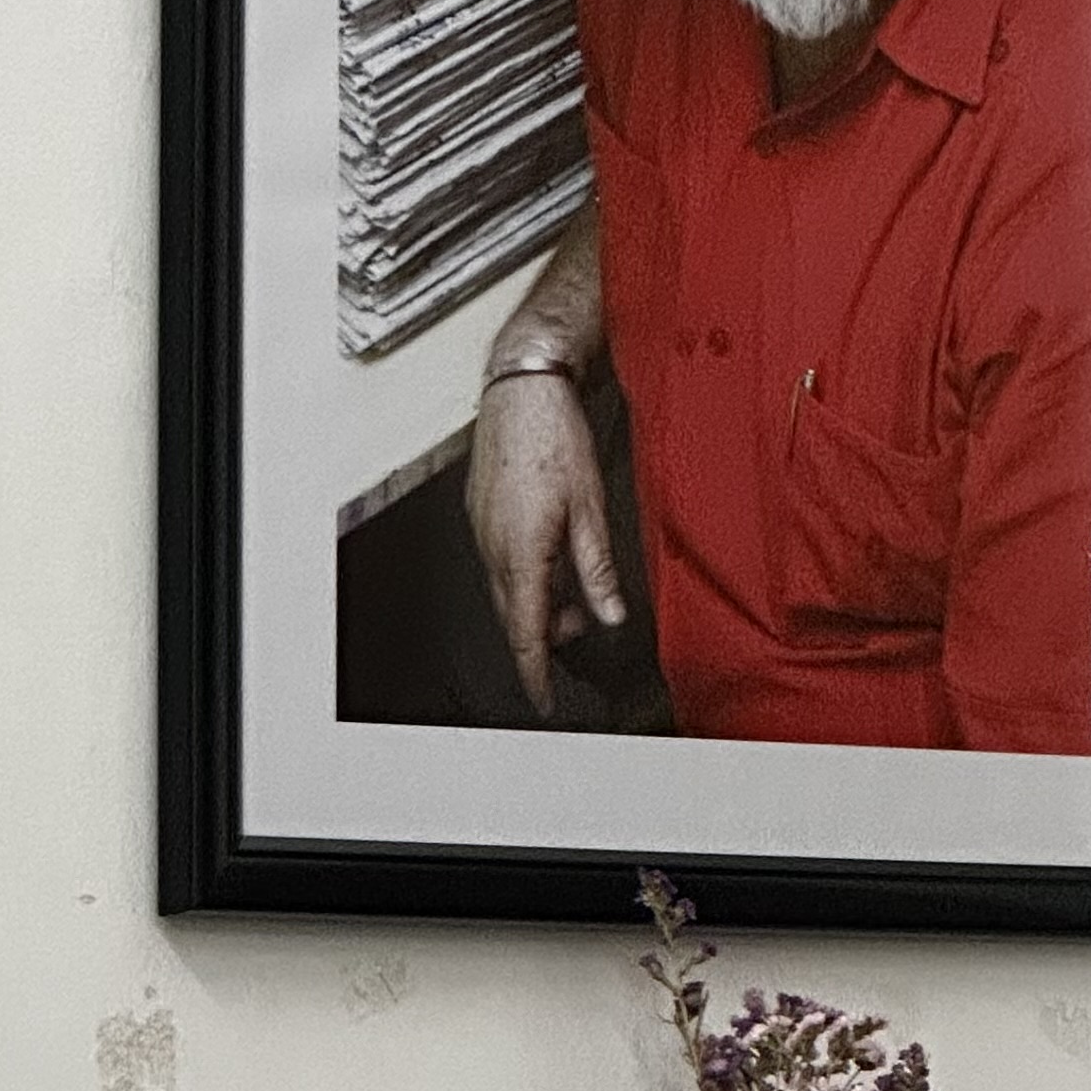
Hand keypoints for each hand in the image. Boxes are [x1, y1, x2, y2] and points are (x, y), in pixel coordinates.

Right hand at [466, 372, 627, 717]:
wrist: (522, 389)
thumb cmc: (555, 437)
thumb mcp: (592, 507)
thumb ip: (598, 568)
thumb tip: (610, 614)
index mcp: (523, 552)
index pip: (527, 632)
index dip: (536, 673)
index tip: (543, 701)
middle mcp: (494, 547)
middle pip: (514, 617)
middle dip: (542, 639)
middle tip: (574, 639)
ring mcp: (482, 531)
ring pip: (507, 590)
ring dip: (537, 605)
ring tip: (572, 596)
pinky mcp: (481, 516)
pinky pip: (500, 564)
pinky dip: (526, 578)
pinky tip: (550, 564)